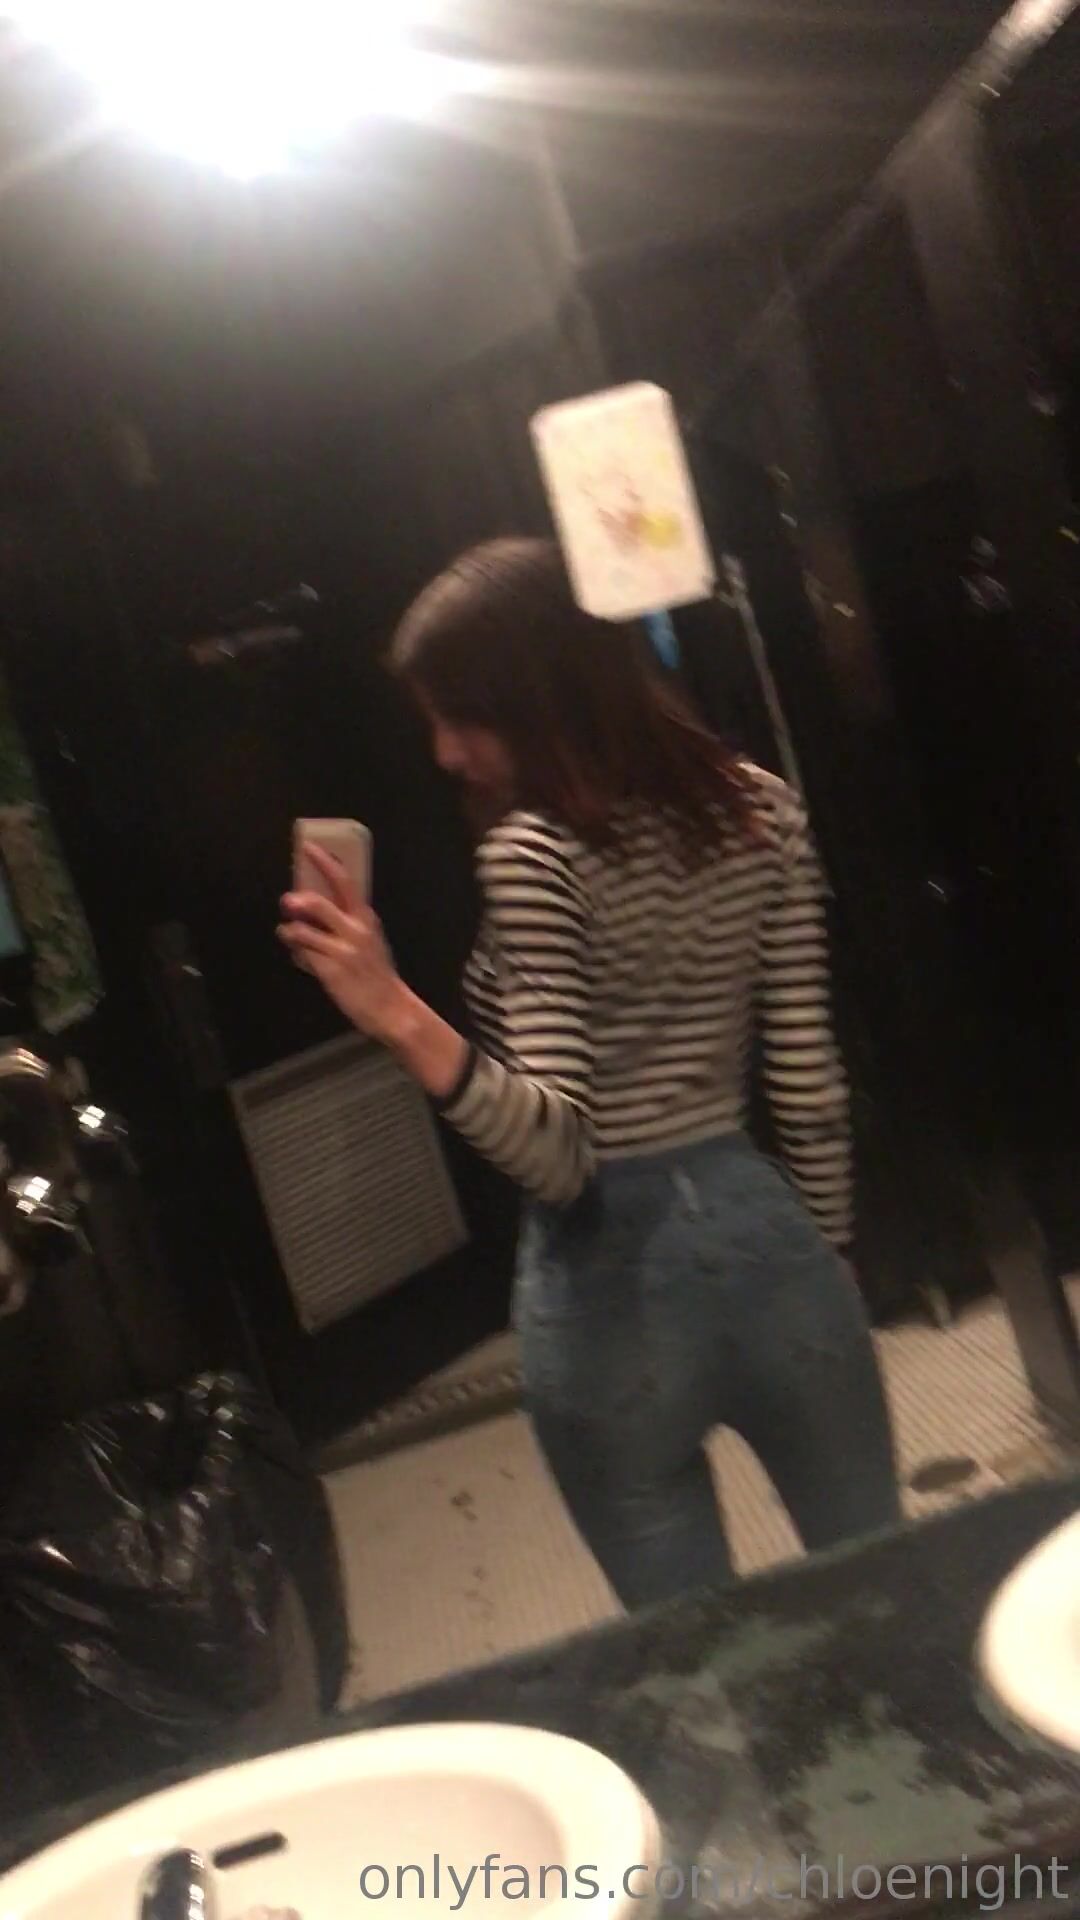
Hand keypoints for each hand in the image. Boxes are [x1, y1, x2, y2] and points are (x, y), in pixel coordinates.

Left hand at [278, 847, 409, 1045]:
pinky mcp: (331, 971)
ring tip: (287, 934)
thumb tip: (310, 910)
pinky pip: (303, 955)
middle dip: (298, 901)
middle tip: (287, 901)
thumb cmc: (375, 972)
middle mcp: (356, 930)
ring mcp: (343, 951)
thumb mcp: (367, 941)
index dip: (325, 863)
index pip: (345, 882)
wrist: (388, 1007)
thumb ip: (342, 924)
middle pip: (320, 904)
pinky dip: (297, 954)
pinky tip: (300, 957)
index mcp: (366, 918)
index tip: (308, 847)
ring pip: (304, 931)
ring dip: (290, 932)